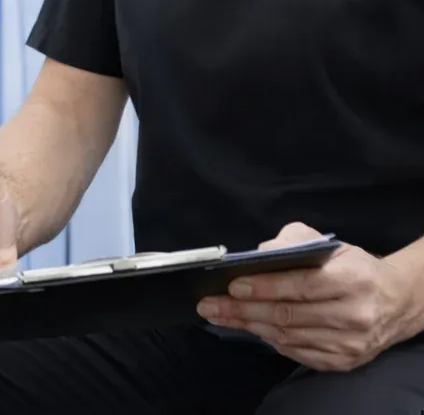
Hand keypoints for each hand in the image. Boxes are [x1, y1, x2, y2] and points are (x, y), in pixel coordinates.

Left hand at [196, 221, 410, 370]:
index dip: (265, 286)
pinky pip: (298, 353)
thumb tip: (259, 253)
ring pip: (290, 336)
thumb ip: (292, 240)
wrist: (393, 301)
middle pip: (289, 315)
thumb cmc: (351, 266)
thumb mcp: (327, 244)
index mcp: (352, 280)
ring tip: (220, 315)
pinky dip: (270, 340)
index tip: (233, 284)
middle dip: (243, 310)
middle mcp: (353, 315)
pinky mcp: (343, 361)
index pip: (301, 285)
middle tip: (210, 304)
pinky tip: (249, 328)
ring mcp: (349, 344)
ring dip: (250, 326)